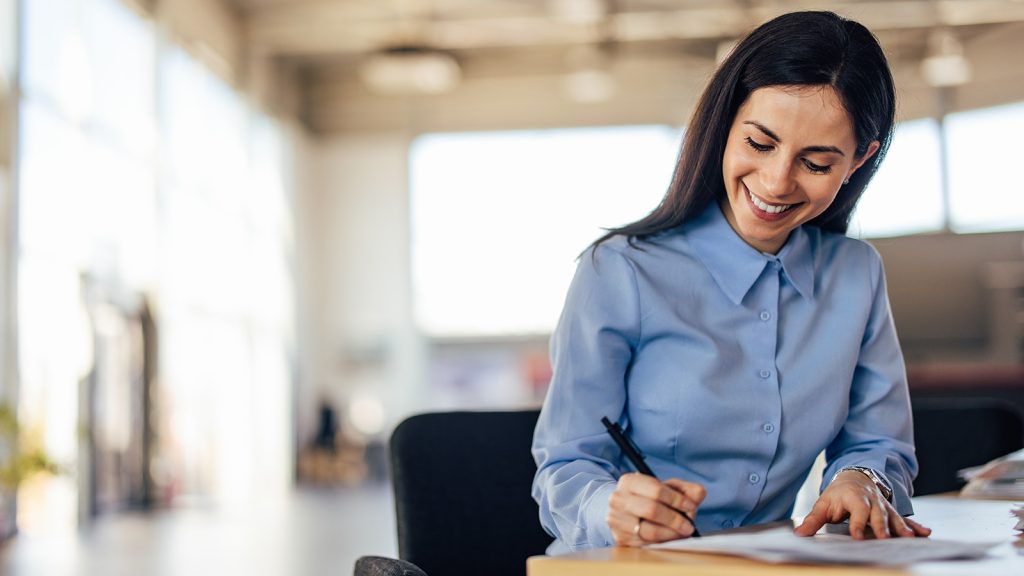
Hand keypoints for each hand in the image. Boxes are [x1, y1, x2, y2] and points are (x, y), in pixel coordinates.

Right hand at [606, 472, 704, 545]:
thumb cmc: (650, 498)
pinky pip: (647, 543)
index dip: (677, 499)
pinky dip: (663, 541)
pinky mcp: (621, 538)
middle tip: (689, 525)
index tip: (691, 506)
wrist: (627, 511)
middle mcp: (618, 499)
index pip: (656, 490)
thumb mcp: (667, 489)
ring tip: (682, 532)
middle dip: (675, 519)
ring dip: (671, 533)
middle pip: (651, 510)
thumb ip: (686, 489)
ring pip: (649, 530)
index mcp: (629, 481)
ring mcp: (616, 519)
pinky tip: (671, 537)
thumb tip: (699, 493)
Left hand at [794, 470, 931, 538]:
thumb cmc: (837, 494)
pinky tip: (926, 533)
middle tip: (885, 539)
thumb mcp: (823, 504)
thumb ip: (813, 520)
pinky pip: (905, 519)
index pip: (857, 512)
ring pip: (894, 517)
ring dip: (902, 528)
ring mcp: (884, 506)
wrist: (854, 478)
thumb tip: (799, 535)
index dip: (857, 525)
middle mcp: (872, 501)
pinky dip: (915, 526)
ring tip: (910, 538)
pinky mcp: (891, 511)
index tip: (858, 538)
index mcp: (854, 498)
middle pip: (878, 515)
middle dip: (881, 527)